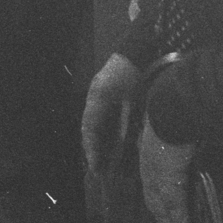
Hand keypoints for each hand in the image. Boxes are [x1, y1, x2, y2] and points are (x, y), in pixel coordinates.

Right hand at [81, 53, 142, 177]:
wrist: (133, 53)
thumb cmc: (135, 78)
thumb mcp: (133, 104)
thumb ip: (128, 125)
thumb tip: (126, 150)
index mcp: (98, 99)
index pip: (90, 129)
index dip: (92, 150)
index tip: (96, 167)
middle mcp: (92, 98)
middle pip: (87, 128)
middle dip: (91, 149)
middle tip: (96, 169)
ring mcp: (93, 94)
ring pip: (89, 123)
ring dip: (94, 141)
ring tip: (99, 160)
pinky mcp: (98, 93)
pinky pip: (94, 116)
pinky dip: (98, 131)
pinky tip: (104, 141)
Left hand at [140, 121, 195, 222]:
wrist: (170, 106)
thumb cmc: (172, 114)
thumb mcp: (171, 132)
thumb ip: (175, 146)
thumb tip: (187, 149)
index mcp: (149, 161)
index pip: (153, 193)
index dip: (160, 211)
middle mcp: (150, 172)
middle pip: (156, 209)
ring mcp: (159, 178)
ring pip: (165, 214)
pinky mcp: (171, 180)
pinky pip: (177, 208)